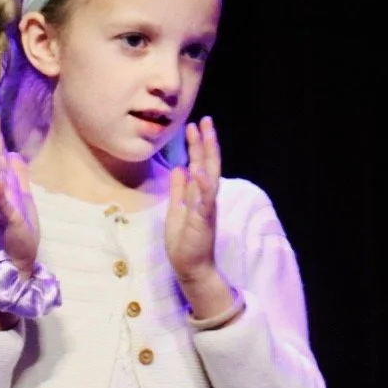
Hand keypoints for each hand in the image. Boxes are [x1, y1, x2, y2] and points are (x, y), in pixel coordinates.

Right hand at [0, 111, 38, 273]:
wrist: (20, 258)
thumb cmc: (21, 230)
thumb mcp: (24, 198)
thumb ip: (18, 177)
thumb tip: (13, 154)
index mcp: (6, 186)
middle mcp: (2, 192)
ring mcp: (4, 205)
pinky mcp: (10, 220)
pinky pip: (5, 203)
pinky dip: (1, 192)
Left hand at [165, 116, 221, 282]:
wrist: (190, 266)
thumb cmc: (184, 241)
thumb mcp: (176, 209)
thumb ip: (179, 190)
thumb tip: (179, 168)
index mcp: (199, 194)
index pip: (201, 164)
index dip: (198, 145)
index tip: (194, 125)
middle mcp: (206, 198)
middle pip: (209, 164)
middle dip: (206, 142)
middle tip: (205, 120)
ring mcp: (206, 208)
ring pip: (210, 177)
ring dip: (208, 156)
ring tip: (206, 135)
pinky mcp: (203, 221)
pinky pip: (205, 201)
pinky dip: (203, 185)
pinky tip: (200, 170)